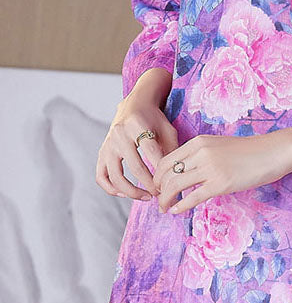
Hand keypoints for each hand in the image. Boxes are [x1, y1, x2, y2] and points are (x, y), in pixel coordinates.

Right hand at [96, 70, 178, 199]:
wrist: (134, 105)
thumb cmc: (155, 120)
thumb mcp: (168, 130)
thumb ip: (173, 151)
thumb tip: (178, 178)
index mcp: (138, 126)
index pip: (153, 155)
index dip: (163, 173)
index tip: (172, 185)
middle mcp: (120, 135)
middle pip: (136, 168)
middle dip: (151, 185)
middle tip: (161, 194)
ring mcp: (108, 144)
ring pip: (116, 176)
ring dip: (132, 192)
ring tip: (146, 197)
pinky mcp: (102, 152)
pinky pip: (101, 176)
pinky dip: (111, 189)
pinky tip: (125, 194)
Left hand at [153, 127, 291, 213]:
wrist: (273, 152)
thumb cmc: (249, 152)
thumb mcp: (219, 146)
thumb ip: (201, 155)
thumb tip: (187, 172)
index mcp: (198, 142)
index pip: (167, 160)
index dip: (158, 176)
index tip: (158, 186)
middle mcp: (200, 153)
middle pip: (166, 173)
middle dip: (158, 189)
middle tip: (158, 199)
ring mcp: (210, 169)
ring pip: (175, 185)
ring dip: (165, 199)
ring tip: (164, 208)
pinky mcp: (220, 184)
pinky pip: (192, 197)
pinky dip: (180, 205)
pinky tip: (176, 211)